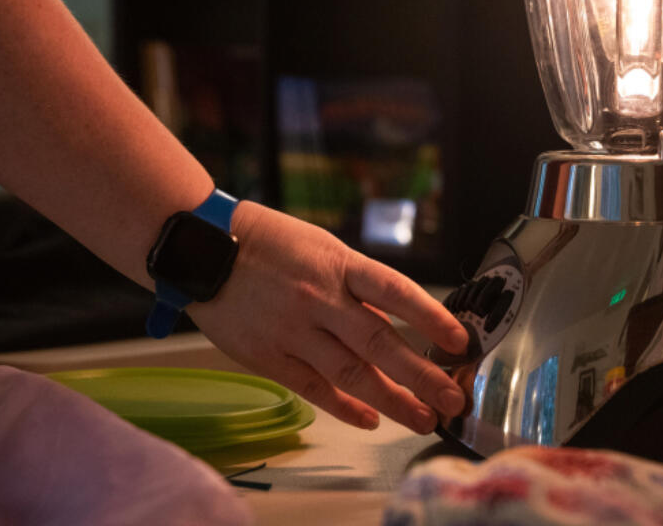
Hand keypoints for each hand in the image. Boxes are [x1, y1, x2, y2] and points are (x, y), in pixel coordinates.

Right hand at [188, 202, 469, 433]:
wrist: (203, 249)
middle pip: (379, 342)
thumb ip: (357, 284)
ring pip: (351, 373)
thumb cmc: (270, 244)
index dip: (430, 317)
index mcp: (338, 265)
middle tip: (452, 399)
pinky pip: (313, 388)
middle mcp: (319, 299)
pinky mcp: (267, 355)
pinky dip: (345, 406)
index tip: (459, 340)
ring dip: (392, 400)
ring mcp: (292, 330)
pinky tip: (371, 419)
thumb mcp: (322, 248)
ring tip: (422, 418)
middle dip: (421, 375)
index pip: (395, 292)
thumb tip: (399, 318)